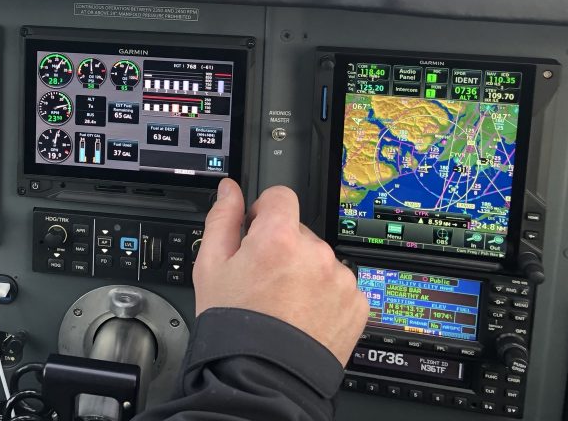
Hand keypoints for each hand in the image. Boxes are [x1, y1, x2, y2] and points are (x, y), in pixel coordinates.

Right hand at [192, 179, 368, 364]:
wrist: (263, 376)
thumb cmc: (235, 323)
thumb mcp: (211, 265)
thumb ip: (223, 218)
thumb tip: (230, 191)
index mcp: (278, 237)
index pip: (281, 196)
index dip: (264, 211)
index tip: (257, 231)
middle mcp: (316, 253)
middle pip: (299, 231)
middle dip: (282, 247)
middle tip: (263, 279)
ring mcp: (340, 279)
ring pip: (319, 259)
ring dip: (305, 271)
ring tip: (284, 302)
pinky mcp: (356, 303)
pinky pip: (339, 284)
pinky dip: (324, 294)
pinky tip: (303, 313)